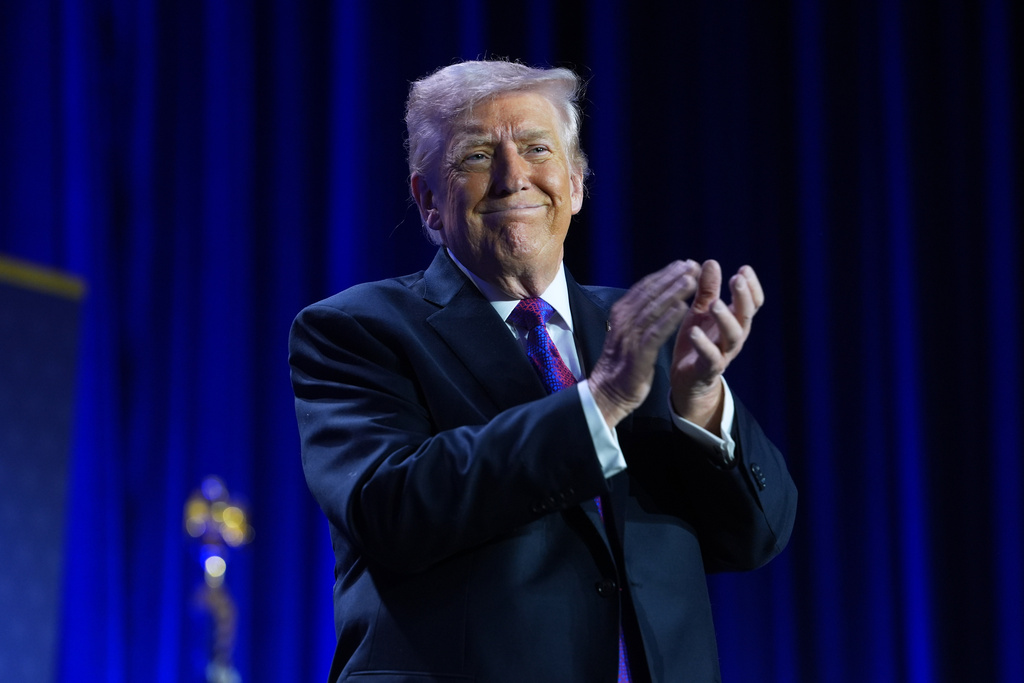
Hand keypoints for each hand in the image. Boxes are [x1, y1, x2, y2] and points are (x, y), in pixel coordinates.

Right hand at [589, 260, 700, 427]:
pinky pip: (655, 333)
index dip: (666, 273)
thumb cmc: (623, 362)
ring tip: (691, 280)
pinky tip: (683, 309)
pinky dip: (668, 319)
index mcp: (622, 313)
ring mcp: (629, 337)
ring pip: (653, 309)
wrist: (608, 392)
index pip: (645, 287)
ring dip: (673, 293)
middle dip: (672, 277)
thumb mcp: (628, 332)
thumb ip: (640, 313)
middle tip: (692, 265)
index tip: (685, 263)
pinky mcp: (637, 354)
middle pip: (650, 293)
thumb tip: (657, 293)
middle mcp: (624, 321)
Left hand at [670, 260, 763, 430]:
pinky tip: (693, 331)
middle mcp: (734, 336)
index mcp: (735, 321)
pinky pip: (711, 357)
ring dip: (725, 318)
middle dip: (743, 297)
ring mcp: (724, 353)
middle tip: (736, 279)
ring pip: (733, 336)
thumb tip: (711, 262)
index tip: (744, 269)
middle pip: (746, 315)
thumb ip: (707, 290)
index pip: (752, 302)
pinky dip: (703, 344)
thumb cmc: (697, 340)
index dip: (751, 286)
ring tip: (714, 303)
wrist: (687, 378)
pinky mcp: (709, 368)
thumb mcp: (700, 312)